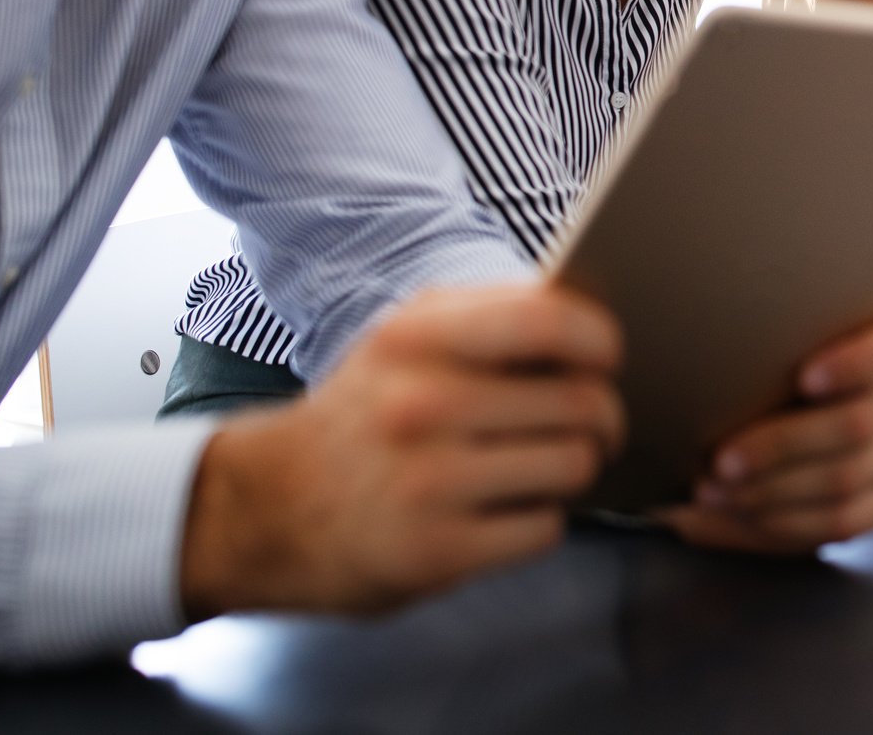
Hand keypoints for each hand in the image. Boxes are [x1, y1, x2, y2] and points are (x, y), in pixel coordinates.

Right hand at [180, 283, 624, 619]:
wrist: (265, 510)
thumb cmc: (363, 415)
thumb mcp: (406, 343)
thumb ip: (492, 320)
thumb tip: (595, 324)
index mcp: (418, 338)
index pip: (549, 322)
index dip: (600, 340)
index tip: (607, 358)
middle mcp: (422, 404)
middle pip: (581, 403)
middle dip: (602, 417)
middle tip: (591, 426)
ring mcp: (428, 482)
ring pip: (574, 465)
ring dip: (573, 469)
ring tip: (543, 466)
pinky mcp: (436, 553)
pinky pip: (546, 528)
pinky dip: (541, 521)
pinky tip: (507, 510)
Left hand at [662, 297, 872, 553]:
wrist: (747, 433)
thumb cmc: (748, 371)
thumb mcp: (752, 348)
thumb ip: (758, 344)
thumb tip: (715, 348)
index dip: (862, 360)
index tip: (804, 379)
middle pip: (861, 419)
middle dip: (784, 444)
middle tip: (721, 460)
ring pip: (848, 474)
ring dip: (774, 488)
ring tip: (715, 489)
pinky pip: (845, 518)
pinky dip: (786, 520)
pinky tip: (743, 512)